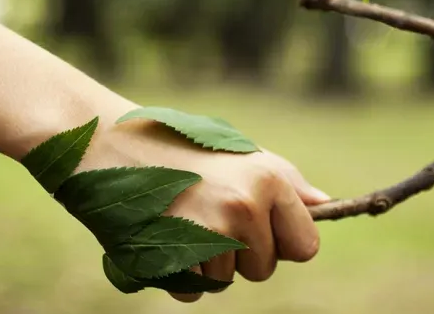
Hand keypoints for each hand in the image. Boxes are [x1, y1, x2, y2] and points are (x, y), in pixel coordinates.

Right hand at [80, 112, 330, 301]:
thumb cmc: (178, 144)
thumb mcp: (237, 152)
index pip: (306, 245)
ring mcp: (208, 234)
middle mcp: (244, 207)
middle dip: (241, 253)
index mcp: (267, 180)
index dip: (282, 241)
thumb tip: (326, 205)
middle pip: (264, 269)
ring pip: (227, 281)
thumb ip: (284, 182)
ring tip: (181, 217)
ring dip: (207, 261)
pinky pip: (193, 291)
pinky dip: (179, 274)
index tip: (259, 226)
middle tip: (207, 213)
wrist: (107, 141)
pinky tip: (163, 235)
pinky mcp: (173, 257)